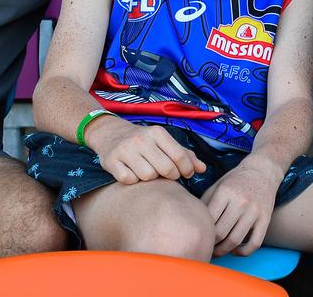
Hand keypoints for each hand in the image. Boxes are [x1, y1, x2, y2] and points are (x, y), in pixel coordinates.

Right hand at [87, 119, 206, 184]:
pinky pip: (129, 180)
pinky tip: (132, 173)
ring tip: (148, 171)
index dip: (187, 169)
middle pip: (166, 169)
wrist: (110, 132)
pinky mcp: (111, 161)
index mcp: (158, 133)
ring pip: (148, 176)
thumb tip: (203, 169)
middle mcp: (141, 139)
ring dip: (150, 179)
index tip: (186, 174)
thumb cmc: (144, 141)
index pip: (180, 156)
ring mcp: (125, 150)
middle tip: (167, 174)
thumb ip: (184, 155)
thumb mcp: (163, 142)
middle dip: (170, 176)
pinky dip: (133, 180)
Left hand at [202, 154, 282, 256]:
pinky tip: (235, 250)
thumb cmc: (235, 181)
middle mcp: (241, 201)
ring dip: (223, 251)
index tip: (197, 237)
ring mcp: (255, 211)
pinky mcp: (266, 219)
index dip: (201, 232)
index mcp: (226, 192)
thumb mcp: (217, 186)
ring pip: (235, 240)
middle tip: (205, 247)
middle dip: (210, 244)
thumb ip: (205, 203)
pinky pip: (254, 243)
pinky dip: (243, 252)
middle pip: (220, 233)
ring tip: (217, 252)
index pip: (209, 220)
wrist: (262, 170)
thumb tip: (192, 225)